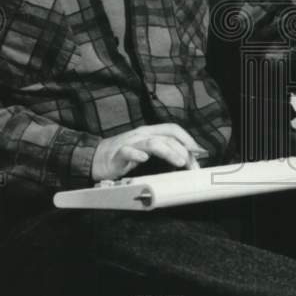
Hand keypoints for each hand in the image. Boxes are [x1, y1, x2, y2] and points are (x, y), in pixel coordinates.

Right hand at [91, 123, 207, 181]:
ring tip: (180, 162)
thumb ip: (163, 152)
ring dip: (168, 151)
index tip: (200, 152)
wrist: (95, 158)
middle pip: (166, 137)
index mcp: (149, 132)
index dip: (188, 138)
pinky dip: (137, 155)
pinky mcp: (118, 154)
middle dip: (183, 151)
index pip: (173, 129)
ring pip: (152, 142)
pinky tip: (144, 160)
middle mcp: (141, 134)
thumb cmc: (123, 155)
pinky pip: (128, 152)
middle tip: (193, 166)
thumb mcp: (146, 152)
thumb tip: (187, 160)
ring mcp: (130, 143)